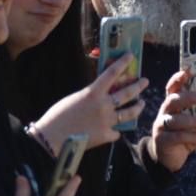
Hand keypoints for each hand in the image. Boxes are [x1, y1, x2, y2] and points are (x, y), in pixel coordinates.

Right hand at [31, 54, 147, 150]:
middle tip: (145, 81)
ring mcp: (107, 121)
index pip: (112, 73)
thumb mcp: (74, 99)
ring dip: (137, 107)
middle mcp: (104, 105)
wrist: (50, 139)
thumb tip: (101, 96)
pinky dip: (115, 131)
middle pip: (128, 92)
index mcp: (93, 93)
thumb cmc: (56, 118)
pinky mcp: (106, 135)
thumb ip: (90, 96)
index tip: (130, 55)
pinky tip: (116, 131)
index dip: (123, 62)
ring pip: (130, 113)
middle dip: (138, 86)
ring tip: (141, 104)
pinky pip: (116, 132)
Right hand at [146, 71, 195, 172]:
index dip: (178, 78)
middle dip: (188, 97)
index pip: (173, 87)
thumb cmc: (188, 132)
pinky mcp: (163, 140)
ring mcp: (162, 126)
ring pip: (175, 120)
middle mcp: (166, 112)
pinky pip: (176, 136)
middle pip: (173, 100)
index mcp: (175, 103)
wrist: (172, 156)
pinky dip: (190, 136)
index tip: (187, 71)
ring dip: (193, 121)